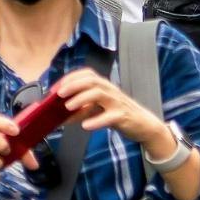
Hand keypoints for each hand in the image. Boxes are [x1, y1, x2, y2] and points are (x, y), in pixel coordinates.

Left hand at [56, 68, 174, 152]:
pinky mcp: (123, 116)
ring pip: (99, 94)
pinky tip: (86, 126)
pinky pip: (109, 117)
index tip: (55, 88)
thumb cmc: (118, 114)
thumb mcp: (98, 109)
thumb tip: (60, 116)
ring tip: (68, 107)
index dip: (70, 78)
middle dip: (73, 85)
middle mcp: (110, 90)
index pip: (87, 74)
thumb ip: (81, 110)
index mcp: (104, 86)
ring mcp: (117, 103)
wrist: (144, 124)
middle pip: (92, 80)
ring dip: (82, 99)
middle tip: (58, 94)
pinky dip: (97, 120)